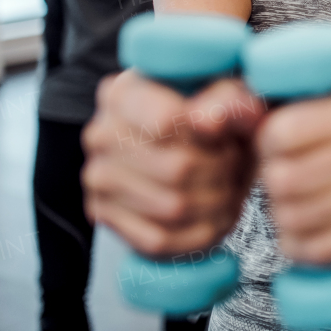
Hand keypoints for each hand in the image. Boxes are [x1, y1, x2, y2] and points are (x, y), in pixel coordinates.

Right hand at [82, 73, 263, 257]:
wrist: (196, 150)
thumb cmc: (212, 121)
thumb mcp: (230, 99)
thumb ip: (228, 101)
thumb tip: (210, 121)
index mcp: (125, 91)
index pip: (169, 122)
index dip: (212, 135)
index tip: (225, 133)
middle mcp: (100, 132)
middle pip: (178, 168)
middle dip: (222, 171)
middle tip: (233, 163)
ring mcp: (97, 176)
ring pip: (172, 206)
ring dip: (216, 202)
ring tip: (226, 185)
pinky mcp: (103, 214)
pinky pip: (159, 238)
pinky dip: (198, 231)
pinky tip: (211, 213)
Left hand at [258, 89, 330, 265]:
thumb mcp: (313, 108)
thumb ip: (257, 107)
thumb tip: (208, 118)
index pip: (284, 132)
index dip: (266, 144)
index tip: (276, 146)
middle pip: (287, 179)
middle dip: (273, 183)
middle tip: (282, 180)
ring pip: (297, 217)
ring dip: (282, 214)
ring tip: (292, 203)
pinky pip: (316, 249)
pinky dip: (298, 241)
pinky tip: (305, 228)